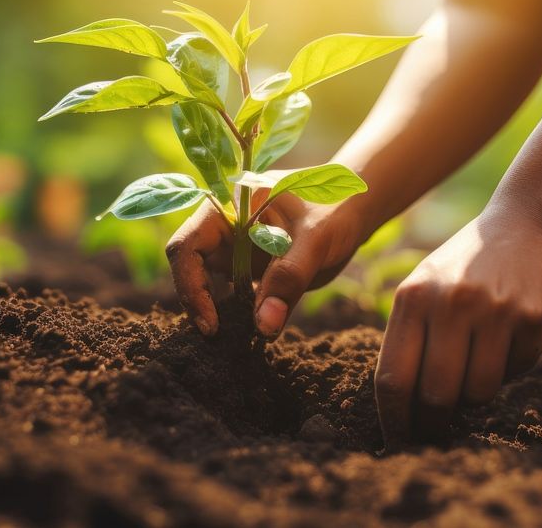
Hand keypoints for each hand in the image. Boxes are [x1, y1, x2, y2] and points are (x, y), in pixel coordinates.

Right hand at [165, 184, 365, 336]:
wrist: (354, 212)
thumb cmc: (336, 211)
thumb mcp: (316, 240)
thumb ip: (289, 279)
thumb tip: (264, 327)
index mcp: (229, 205)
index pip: (187, 243)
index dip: (190, 284)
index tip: (211, 322)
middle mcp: (224, 226)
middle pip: (189, 265)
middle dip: (198, 301)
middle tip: (218, 336)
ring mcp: (234, 247)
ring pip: (207, 283)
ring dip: (216, 310)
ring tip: (233, 337)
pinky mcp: (247, 267)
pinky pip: (231, 294)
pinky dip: (236, 313)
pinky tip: (252, 328)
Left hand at [374, 210, 541, 445]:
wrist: (530, 221)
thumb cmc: (468, 264)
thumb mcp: (426, 285)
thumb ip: (411, 337)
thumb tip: (402, 408)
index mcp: (412, 298)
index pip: (393, 379)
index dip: (394, 421)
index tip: (397, 442)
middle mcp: (449, 304)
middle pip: (434, 396)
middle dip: (434, 423)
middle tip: (436, 430)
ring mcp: (493, 311)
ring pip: (477, 393)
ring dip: (475, 394)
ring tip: (477, 363)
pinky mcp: (532, 319)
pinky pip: (514, 372)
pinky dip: (509, 368)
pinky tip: (509, 336)